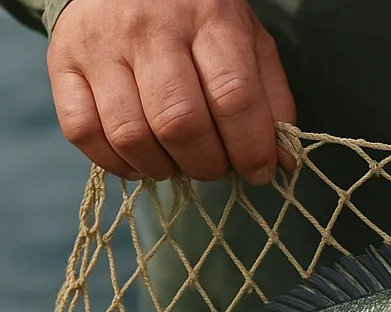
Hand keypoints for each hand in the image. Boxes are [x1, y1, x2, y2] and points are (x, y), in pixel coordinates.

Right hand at [47, 0, 295, 184]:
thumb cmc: (200, 21)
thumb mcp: (250, 45)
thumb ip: (272, 103)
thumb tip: (284, 163)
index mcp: (208, 19)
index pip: (233, 99)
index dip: (251, 150)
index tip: (259, 171)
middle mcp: (149, 28)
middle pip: (180, 124)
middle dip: (207, 165)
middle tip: (214, 164)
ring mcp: (100, 44)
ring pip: (132, 135)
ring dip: (164, 168)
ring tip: (178, 160)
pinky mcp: (62, 62)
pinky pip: (84, 133)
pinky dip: (117, 162)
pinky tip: (140, 157)